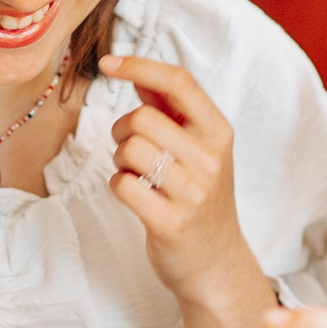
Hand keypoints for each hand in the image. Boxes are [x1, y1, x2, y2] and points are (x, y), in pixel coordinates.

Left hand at [101, 53, 286, 327]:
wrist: (217, 264)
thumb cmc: (201, 200)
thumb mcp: (200, 150)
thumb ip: (173, 113)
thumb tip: (138, 76)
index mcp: (218, 132)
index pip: (178, 82)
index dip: (139, 66)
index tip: (108, 62)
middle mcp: (210, 158)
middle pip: (142, 117)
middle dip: (122, 130)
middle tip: (131, 151)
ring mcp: (193, 192)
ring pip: (129, 149)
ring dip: (120, 160)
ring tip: (137, 175)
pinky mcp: (170, 222)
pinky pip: (122, 185)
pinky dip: (119, 186)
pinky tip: (137, 197)